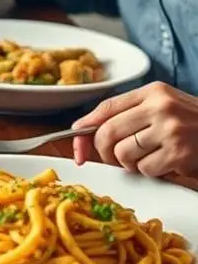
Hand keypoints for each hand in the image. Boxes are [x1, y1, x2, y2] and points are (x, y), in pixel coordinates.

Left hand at [72, 82, 197, 177]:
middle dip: (105, 152)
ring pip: (123, 154)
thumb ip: (129, 113)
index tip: (78, 147)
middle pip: (108, 134)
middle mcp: (160, 106)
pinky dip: (151, 172)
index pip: (105, 108)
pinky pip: (145, 169)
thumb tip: (84, 130)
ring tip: (150, 157)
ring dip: (131, 163)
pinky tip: (167, 163)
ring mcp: (171, 130)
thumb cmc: (194, 123)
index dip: (85, 130)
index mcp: (152, 91)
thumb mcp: (163, 106)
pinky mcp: (179, 153)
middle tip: (117, 158)